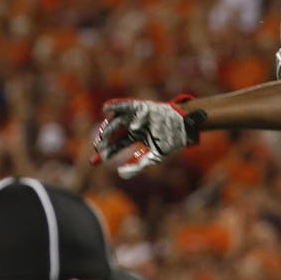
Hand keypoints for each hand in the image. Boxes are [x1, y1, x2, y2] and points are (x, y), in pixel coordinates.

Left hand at [91, 98, 206, 177]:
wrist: (185, 128)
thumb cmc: (171, 143)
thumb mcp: (153, 158)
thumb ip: (137, 166)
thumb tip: (119, 173)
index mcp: (137, 136)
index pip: (118, 144)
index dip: (107, 152)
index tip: (95, 161)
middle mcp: (135, 125)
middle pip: (116, 131)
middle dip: (105, 140)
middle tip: (98, 148)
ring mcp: (138, 116)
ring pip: (119, 119)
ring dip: (109, 127)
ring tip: (102, 136)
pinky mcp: (143, 107)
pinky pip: (127, 106)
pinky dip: (116, 105)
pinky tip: (106, 108)